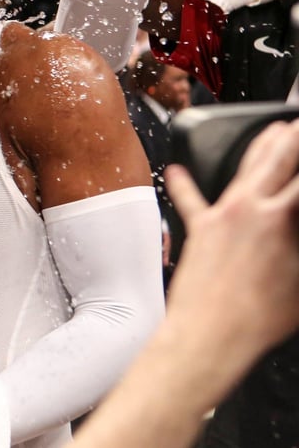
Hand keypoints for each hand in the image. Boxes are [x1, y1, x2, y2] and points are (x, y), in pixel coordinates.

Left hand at [164, 118, 298, 355]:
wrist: (210, 332)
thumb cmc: (259, 318)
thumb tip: (298, 235)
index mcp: (285, 217)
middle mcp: (251, 206)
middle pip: (280, 156)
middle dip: (294, 134)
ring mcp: (223, 214)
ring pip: (243, 166)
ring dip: (261, 144)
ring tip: (273, 129)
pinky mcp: (199, 228)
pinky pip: (189, 198)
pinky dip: (183, 183)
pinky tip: (175, 170)